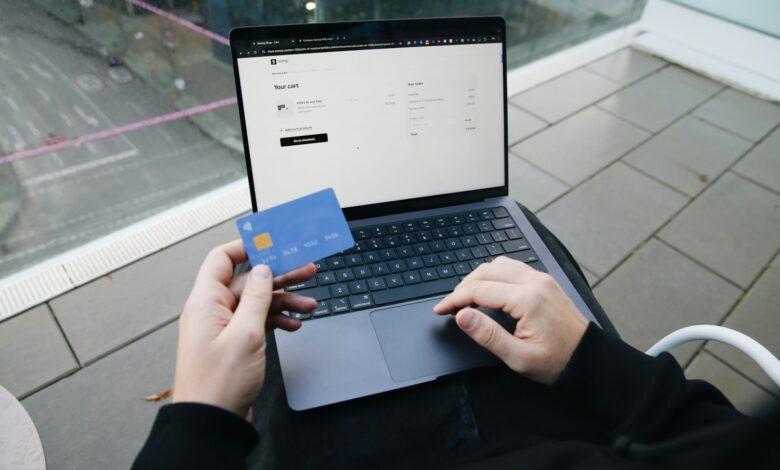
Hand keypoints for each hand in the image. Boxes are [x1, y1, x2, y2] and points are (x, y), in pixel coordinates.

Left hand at [172, 240, 316, 417]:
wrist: (211, 423)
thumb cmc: (218, 384)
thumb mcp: (246, 333)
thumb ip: (256, 297)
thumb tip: (263, 270)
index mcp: (205, 302)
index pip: (223, 259)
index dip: (248, 247)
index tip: (274, 242)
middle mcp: (212, 311)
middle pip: (248, 281)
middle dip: (279, 275)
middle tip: (307, 269)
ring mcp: (223, 328)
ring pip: (257, 302)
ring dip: (283, 301)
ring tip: (309, 303)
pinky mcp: (234, 343)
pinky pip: (257, 321)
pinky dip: (276, 320)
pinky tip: (294, 324)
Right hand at [433, 256, 587, 383]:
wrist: (589, 358)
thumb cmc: (557, 361)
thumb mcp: (519, 357)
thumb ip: (488, 335)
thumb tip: (462, 316)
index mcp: (527, 299)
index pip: (478, 290)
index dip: (454, 299)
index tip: (440, 310)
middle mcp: (534, 282)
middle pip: (485, 272)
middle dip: (462, 287)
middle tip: (450, 306)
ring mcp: (541, 278)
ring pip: (498, 265)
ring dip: (478, 278)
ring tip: (466, 298)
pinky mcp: (544, 280)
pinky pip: (512, 267)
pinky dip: (494, 274)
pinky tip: (488, 289)